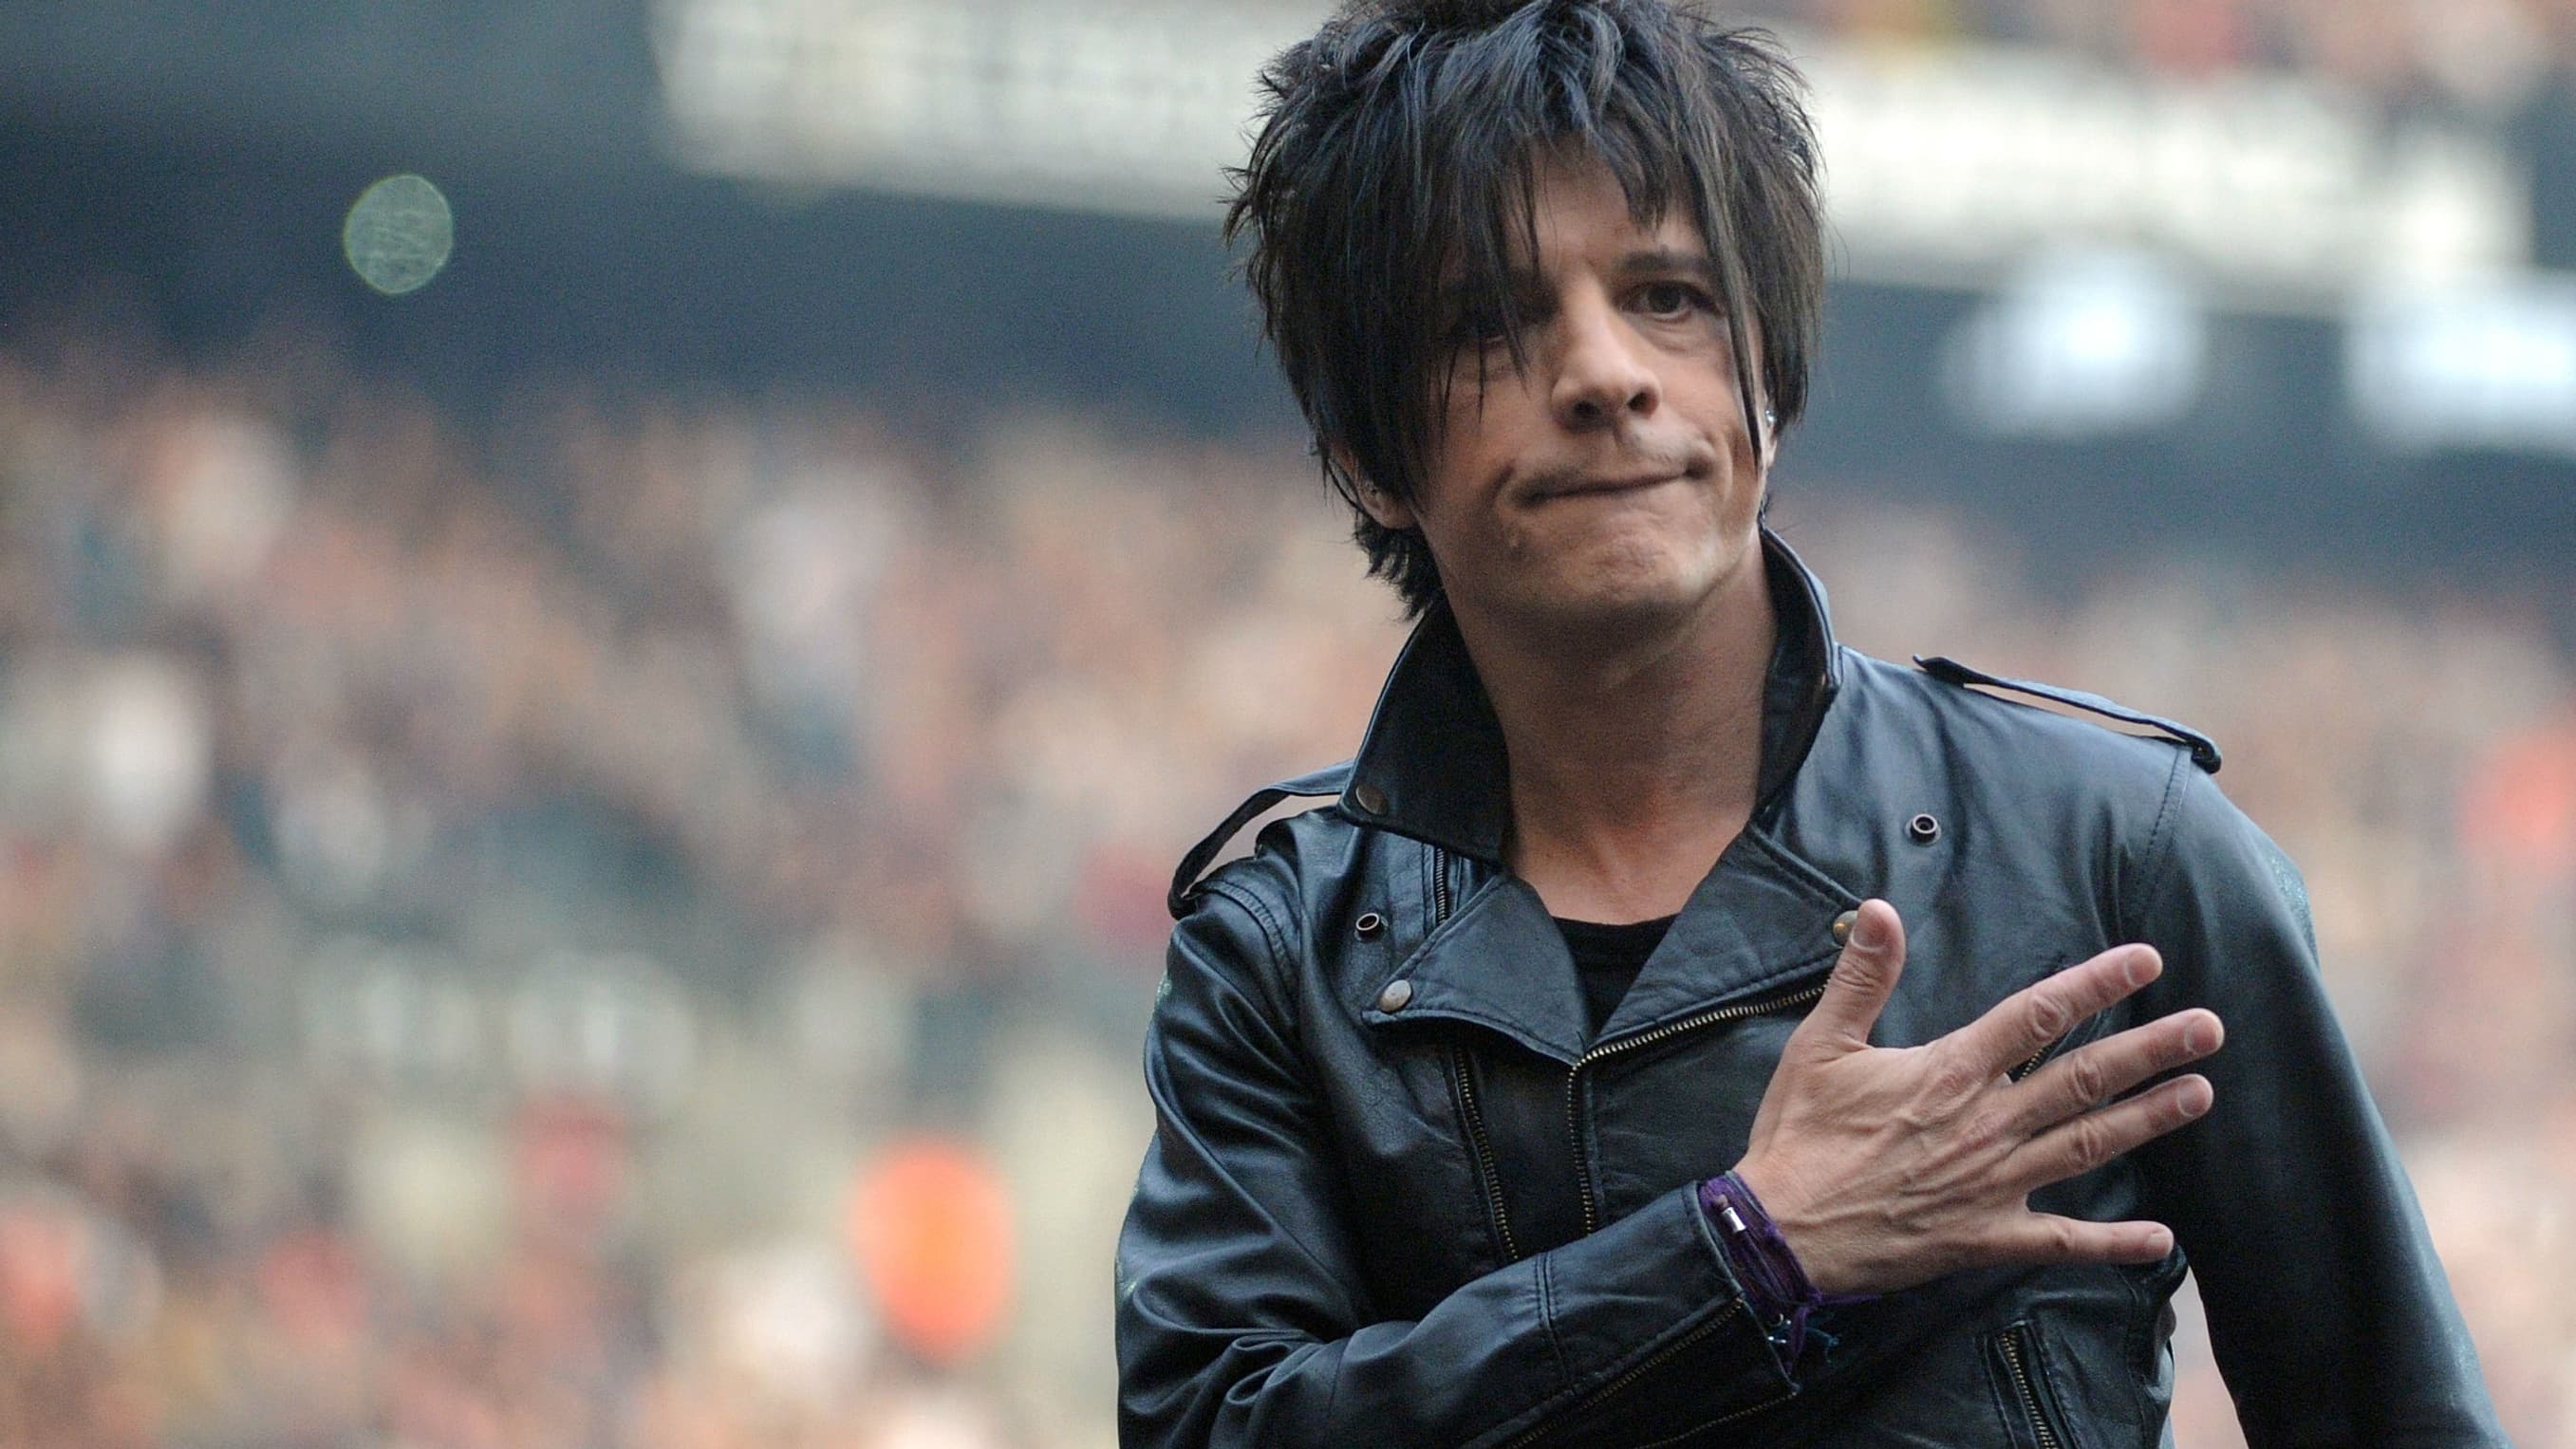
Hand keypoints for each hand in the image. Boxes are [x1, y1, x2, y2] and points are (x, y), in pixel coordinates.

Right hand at [1731, 899, 2220, 1296]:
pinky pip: (2061, 1241)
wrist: (1783, 1233)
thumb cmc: (1800, 1137)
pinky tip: (2162, 1240)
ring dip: (2149, 1119)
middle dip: (2151, 1049)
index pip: (2039, 1015)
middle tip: (2209, 1028)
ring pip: (2088, 1145)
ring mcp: (1993, 1183)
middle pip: (2085, 1078)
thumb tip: (1881, 910)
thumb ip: (1861, 977)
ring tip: (2201, 1094)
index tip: (2146, 961)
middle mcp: (1986, 1123)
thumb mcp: (1819, 1045)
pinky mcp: (1986, 1236)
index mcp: (1950, 1072)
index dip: (2095, 984)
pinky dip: (2113, 1243)